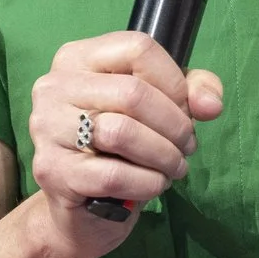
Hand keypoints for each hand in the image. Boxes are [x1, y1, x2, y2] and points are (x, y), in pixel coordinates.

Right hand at [26, 32, 223, 255]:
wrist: (81, 209)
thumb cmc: (120, 150)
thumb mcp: (159, 109)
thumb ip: (192, 92)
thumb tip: (211, 104)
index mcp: (77, 57)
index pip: (138, 48)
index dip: (175, 81)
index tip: (187, 110)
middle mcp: (54, 86)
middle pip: (134, 93)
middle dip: (175, 125)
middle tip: (188, 147)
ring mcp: (47, 128)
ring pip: (122, 133)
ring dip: (164, 155)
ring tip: (175, 167)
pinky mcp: (52, 171)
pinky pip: (114, 174)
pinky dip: (147, 182)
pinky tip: (154, 185)